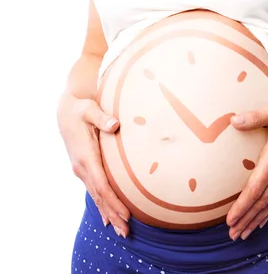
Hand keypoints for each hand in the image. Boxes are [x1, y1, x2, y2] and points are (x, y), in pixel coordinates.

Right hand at [57, 92, 130, 237]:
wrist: (66, 110)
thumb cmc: (81, 108)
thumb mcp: (90, 109)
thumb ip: (102, 117)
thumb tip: (115, 124)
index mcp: (85, 157)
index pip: (102, 185)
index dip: (114, 201)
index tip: (126, 214)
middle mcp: (81, 167)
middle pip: (99, 196)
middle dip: (113, 214)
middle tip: (127, 232)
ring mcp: (81, 170)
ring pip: (96, 197)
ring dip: (109, 214)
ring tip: (121, 231)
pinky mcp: (84, 169)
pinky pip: (94, 191)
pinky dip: (102, 205)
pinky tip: (108, 218)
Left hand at [226, 96, 267, 240]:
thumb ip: (254, 117)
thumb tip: (232, 121)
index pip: (256, 188)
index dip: (242, 206)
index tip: (230, 220)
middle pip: (262, 201)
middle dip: (246, 219)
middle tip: (232, 234)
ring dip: (257, 219)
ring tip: (244, 233)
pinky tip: (263, 218)